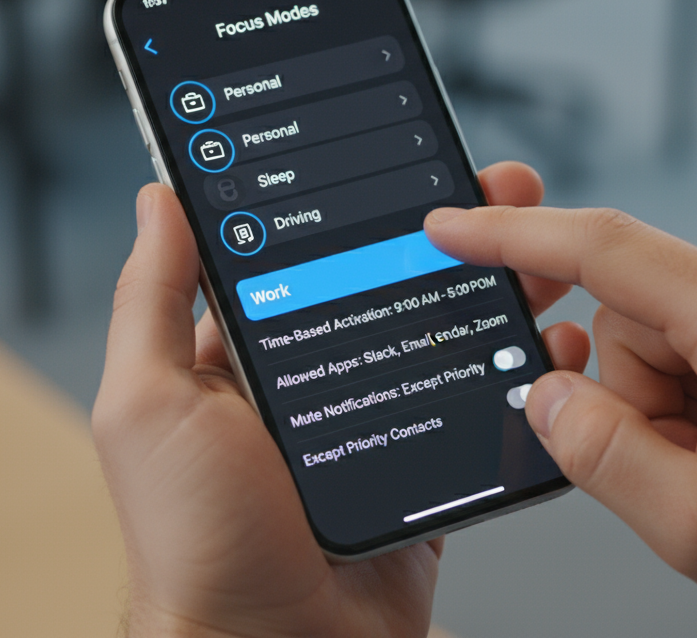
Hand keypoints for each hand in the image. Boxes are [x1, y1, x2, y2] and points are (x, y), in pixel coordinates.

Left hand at [93, 162, 587, 637]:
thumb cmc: (196, 542)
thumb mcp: (148, 405)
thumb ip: (151, 300)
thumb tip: (158, 198)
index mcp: (243, 353)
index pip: (303, 250)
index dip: (354, 200)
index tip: (400, 155)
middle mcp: (308, 381)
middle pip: (386, 282)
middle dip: (447, 232)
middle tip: (497, 191)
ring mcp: (370, 424)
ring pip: (440, 334)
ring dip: (492, 288)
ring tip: (538, 250)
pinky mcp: (420, 470)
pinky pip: (476, 410)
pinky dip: (516, 374)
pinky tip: (548, 340)